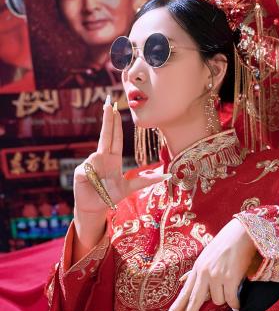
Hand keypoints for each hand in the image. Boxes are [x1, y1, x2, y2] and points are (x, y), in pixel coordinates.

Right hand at [74, 96, 169, 217]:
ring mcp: (90, 164)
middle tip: (108, 102)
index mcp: (113, 159)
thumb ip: (145, 181)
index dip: (115, 123)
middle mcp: (101, 158)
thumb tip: (166, 175)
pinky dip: (90, 177)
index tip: (115, 109)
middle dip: (107, 119)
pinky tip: (91, 183)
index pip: (115, 137)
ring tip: (99, 185)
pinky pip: (86, 171)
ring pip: (94, 159)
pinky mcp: (80, 172)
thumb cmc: (110, 195)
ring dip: (97, 172)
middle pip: (105, 136)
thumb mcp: (130, 188)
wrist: (94, 208)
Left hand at [160, 218, 260, 310]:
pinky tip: (238, 302)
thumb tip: (181, 281)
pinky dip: (235, 303)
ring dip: (225, 299)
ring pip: (218, 301)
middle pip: (193, 302)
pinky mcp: (230, 278)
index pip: (184, 293)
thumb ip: (195, 271)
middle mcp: (204, 274)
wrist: (243, 233)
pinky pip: (231, 300)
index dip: (175, 309)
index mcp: (197, 269)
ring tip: (231, 286)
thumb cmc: (226, 244)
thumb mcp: (206, 256)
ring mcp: (217, 276)